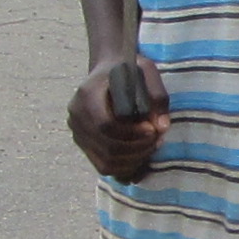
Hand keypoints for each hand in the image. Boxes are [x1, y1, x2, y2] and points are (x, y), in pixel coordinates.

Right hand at [66, 58, 171, 180]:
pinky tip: (140, 156)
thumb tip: (161, 128)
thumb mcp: (147, 73)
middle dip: (138, 149)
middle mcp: (76, 116)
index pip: (105, 125)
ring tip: (151, 147)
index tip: (152, 129)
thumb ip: (157, 97)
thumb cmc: (128, 70)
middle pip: (107, 148)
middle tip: (157, 140)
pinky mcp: (83, 144)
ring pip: (106, 162)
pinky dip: (125, 168)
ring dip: (134, 160)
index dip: (132, 134)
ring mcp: (77, 132)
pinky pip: (103, 166)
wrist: (108, 72)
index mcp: (87, 94)